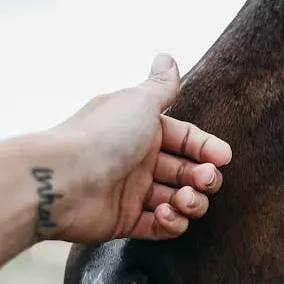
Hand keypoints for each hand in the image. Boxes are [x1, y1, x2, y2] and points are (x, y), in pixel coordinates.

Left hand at [48, 53, 231, 242]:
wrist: (61, 179)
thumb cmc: (102, 136)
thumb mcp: (139, 103)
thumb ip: (161, 86)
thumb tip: (167, 57)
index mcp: (143, 130)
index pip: (187, 139)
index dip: (207, 148)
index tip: (222, 157)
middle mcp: (139, 159)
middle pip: (188, 172)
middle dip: (204, 178)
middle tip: (203, 180)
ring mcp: (133, 192)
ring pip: (179, 200)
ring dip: (191, 202)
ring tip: (184, 200)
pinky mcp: (126, 221)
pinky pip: (161, 227)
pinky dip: (171, 222)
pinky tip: (164, 213)